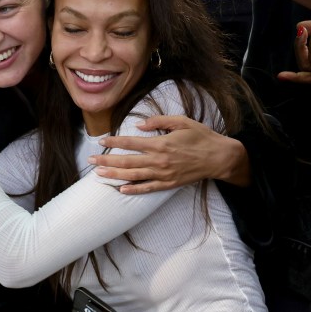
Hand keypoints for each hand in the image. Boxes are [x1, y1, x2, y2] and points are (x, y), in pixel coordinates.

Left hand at [89, 115, 249, 192]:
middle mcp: (159, 160)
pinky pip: (148, 188)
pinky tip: (121, 189)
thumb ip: (159, 121)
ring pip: (133, 176)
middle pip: (127, 161)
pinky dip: (134, 190)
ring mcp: (163, 174)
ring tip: (98, 174)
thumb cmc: (201, 137)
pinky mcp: (169, 184)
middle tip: (91, 161)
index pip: (131, 142)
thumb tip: (138, 125)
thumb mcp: (182, 121)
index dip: (114, 141)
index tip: (101, 140)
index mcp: (161, 143)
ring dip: (114, 175)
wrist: (219, 158)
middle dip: (107, 161)